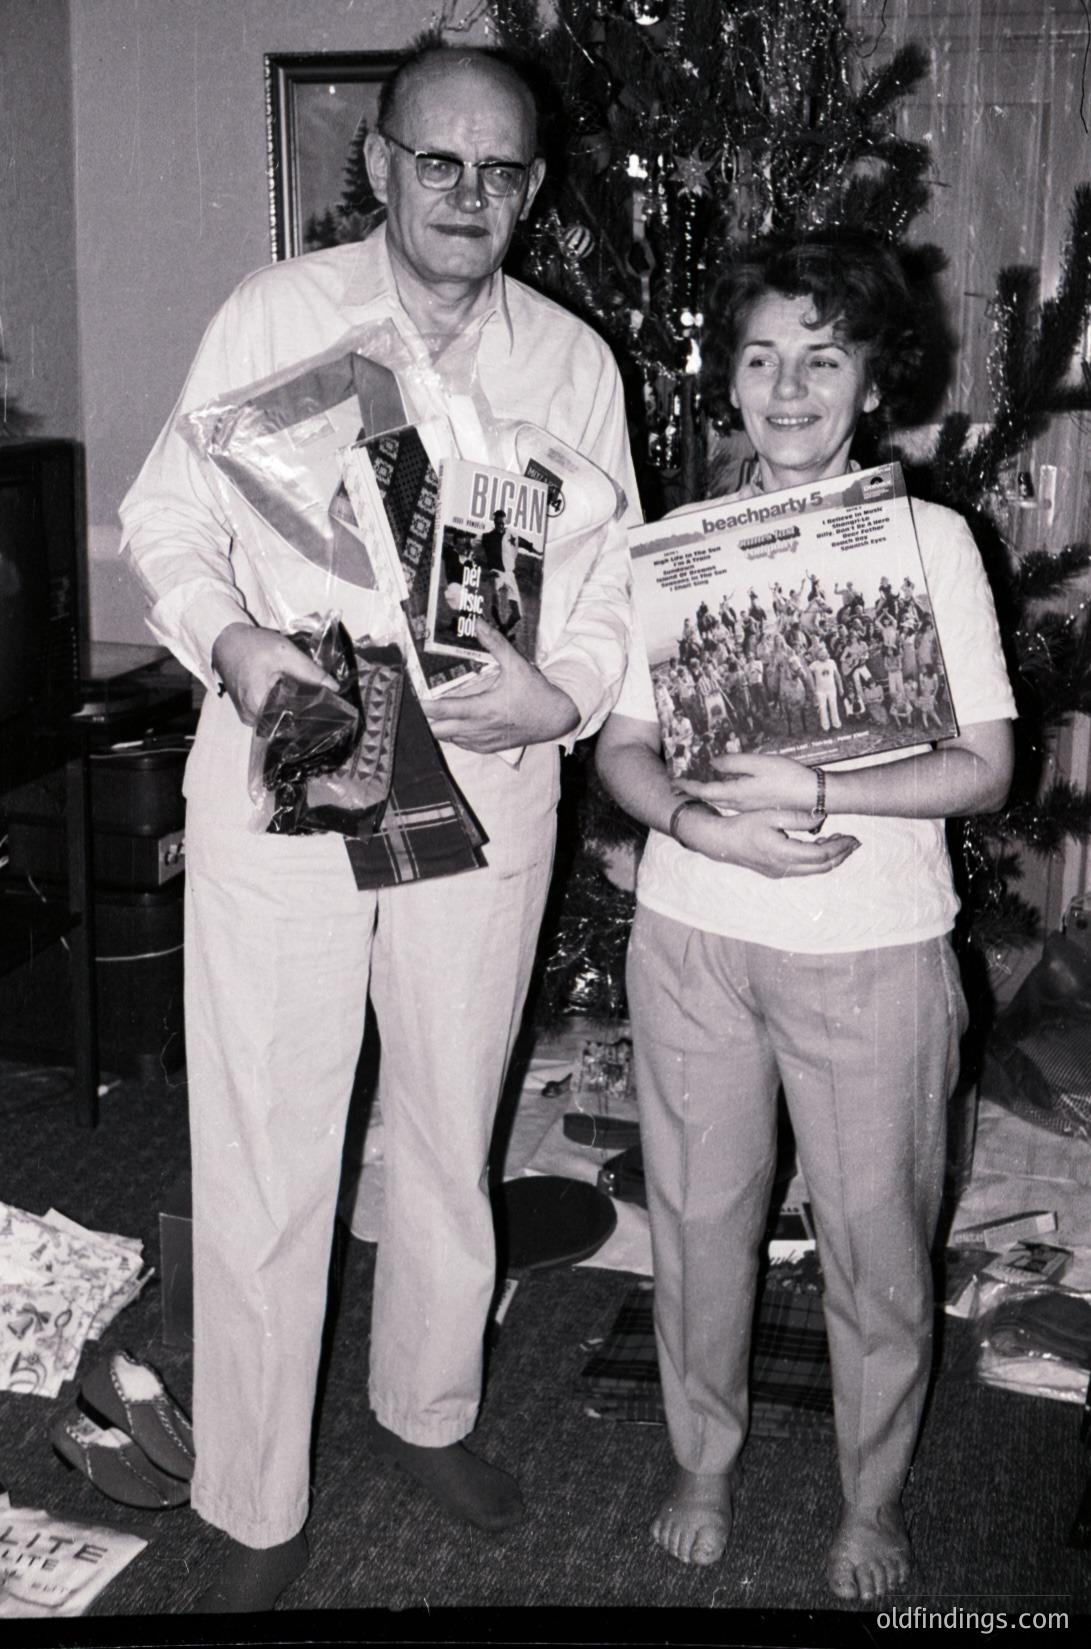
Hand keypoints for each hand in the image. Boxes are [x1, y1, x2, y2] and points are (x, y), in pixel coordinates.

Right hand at [211, 622, 337, 726]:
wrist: (225, 640)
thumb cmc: (252, 646)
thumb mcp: (285, 653)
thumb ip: (310, 672)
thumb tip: (334, 688)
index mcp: (258, 707)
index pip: (294, 719)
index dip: (313, 713)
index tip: (329, 709)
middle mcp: (251, 718)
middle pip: (286, 721)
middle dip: (305, 711)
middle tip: (323, 701)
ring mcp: (248, 717)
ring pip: (279, 718)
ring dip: (293, 708)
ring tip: (309, 698)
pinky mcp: (247, 712)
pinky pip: (270, 715)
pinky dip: (281, 706)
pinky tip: (292, 697)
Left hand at [422, 620, 579, 752]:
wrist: (555, 719)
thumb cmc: (536, 693)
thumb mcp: (516, 665)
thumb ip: (495, 644)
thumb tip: (478, 624)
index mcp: (484, 708)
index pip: (444, 710)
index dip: (423, 706)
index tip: (410, 698)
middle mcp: (479, 729)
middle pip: (438, 731)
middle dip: (425, 719)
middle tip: (416, 705)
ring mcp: (482, 741)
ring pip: (447, 739)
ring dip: (438, 726)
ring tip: (431, 711)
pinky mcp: (487, 748)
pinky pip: (461, 745)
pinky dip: (453, 734)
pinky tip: (454, 722)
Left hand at [676, 753, 816, 813]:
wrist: (812, 795)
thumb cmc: (788, 777)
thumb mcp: (759, 763)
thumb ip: (735, 763)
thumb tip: (714, 763)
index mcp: (737, 793)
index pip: (704, 791)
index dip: (687, 786)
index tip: (673, 780)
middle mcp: (739, 803)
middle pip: (710, 797)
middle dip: (694, 790)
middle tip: (681, 782)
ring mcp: (748, 806)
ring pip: (721, 800)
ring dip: (708, 792)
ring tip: (698, 782)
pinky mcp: (757, 805)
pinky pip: (732, 800)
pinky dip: (722, 792)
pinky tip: (725, 785)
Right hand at [678, 805, 858, 878]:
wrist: (721, 842)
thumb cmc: (743, 825)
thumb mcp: (770, 814)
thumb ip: (797, 817)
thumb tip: (821, 818)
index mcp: (783, 853)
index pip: (820, 855)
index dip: (839, 847)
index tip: (852, 837)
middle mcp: (783, 868)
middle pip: (821, 867)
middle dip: (841, 855)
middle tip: (854, 842)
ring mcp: (779, 873)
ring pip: (814, 871)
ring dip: (830, 858)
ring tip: (841, 843)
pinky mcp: (776, 872)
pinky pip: (803, 869)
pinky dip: (816, 860)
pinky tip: (820, 847)